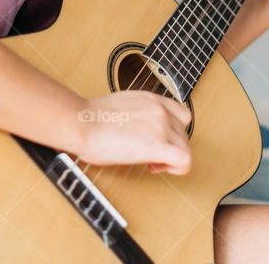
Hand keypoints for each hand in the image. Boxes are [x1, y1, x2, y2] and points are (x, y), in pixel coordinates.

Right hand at [75, 90, 191, 174]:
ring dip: (171, 159)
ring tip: (150, 163)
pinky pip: (185, 161)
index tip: (157, 139)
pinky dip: (177, 169)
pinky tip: (156, 168)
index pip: (181, 115)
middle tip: (149, 155)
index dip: (173, 131)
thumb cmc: (91, 119)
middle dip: (169, 147)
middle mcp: (161, 111)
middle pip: (183, 134)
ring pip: (185, 148)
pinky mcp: (158, 146)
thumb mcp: (122, 106)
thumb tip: (136, 130)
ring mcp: (162, 127)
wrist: (82, 122)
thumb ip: (138, 114)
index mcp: (152, 99)